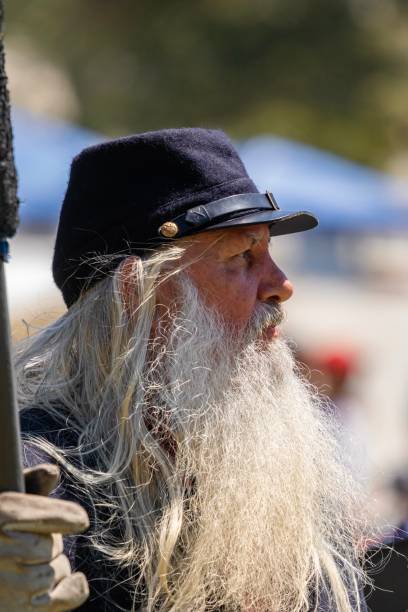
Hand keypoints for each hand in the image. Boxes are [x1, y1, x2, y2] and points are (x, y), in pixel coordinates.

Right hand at [0, 464, 89, 610]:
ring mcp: (11, 583)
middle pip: (55, 543)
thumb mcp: (1, 503)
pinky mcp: (15, 609)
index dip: (69, 517)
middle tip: (26, 545)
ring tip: (28, 565)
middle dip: (49, 542)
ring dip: (54, 567)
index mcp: (2, 514)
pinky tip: (75, 582)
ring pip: (59, 570)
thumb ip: (27, 485)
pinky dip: (71, 591)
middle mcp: (4, 548)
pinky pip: (60, 598)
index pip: (51, 515)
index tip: (79, 520)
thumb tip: (53, 472)